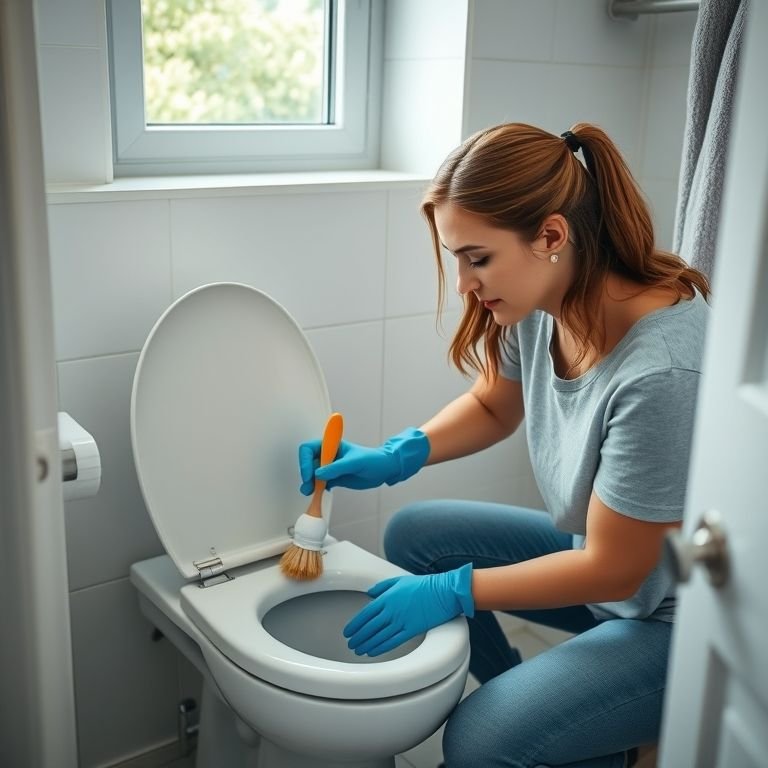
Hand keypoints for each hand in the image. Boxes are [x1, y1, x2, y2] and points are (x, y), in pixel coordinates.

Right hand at [298, 427, 429, 494]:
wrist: (385, 470)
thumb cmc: (374, 459)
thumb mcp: (355, 462)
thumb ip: (337, 467)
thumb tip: (319, 474)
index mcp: (332, 445)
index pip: (309, 448)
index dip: (305, 460)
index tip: (309, 473)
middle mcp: (328, 456)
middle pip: (308, 463)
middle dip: (306, 474)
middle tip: (308, 486)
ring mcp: (330, 467)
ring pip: (313, 475)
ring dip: (309, 483)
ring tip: (309, 492)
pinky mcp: (334, 478)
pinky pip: (320, 483)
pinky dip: (317, 489)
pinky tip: (318, 494)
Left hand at [343, 564, 473, 656]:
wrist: (444, 592)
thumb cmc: (424, 585)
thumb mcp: (399, 580)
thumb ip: (382, 587)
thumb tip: (370, 593)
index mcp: (387, 597)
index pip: (365, 614)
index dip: (354, 624)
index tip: (348, 631)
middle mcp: (392, 611)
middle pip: (369, 627)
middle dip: (358, 637)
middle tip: (350, 643)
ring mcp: (401, 621)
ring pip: (378, 636)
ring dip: (366, 644)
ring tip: (358, 650)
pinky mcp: (412, 630)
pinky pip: (392, 642)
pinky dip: (380, 648)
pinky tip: (372, 651)